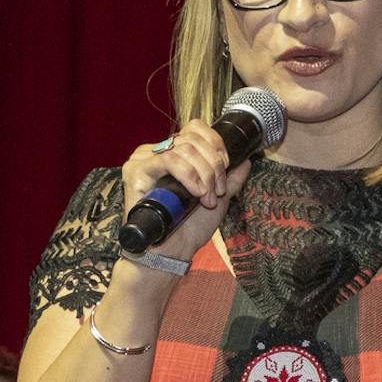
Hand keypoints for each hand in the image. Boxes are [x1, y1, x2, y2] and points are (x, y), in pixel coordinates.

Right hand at [120, 117, 255, 265]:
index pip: (195, 128)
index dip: (216, 143)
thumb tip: (246, 160)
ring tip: (206, 198)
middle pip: (192, 139)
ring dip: (204, 174)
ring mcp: (143, 159)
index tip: (226, 168)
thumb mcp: (217, 199)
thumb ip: (230, 179)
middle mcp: (156, 151)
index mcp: (172, 152)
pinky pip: (168, 160)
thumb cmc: (188, 228)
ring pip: (184, 148)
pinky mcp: (135, 170)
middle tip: (217, 192)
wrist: (171, 252)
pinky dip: (189, 175)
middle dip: (214, 166)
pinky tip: (195, 193)